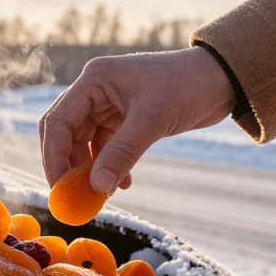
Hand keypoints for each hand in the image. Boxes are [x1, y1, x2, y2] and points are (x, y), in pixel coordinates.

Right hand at [38, 47, 235, 192]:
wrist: (222, 79)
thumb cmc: (187, 86)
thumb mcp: (152, 121)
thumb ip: (121, 154)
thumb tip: (97, 188)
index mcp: (94, 80)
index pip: (58, 121)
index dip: (54, 156)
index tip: (59, 187)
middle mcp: (96, 90)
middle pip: (66, 134)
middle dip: (69, 166)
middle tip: (74, 196)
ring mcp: (109, 104)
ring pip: (85, 143)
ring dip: (92, 169)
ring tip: (103, 193)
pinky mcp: (125, 118)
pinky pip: (107, 146)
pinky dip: (110, 166)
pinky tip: (124, 183)